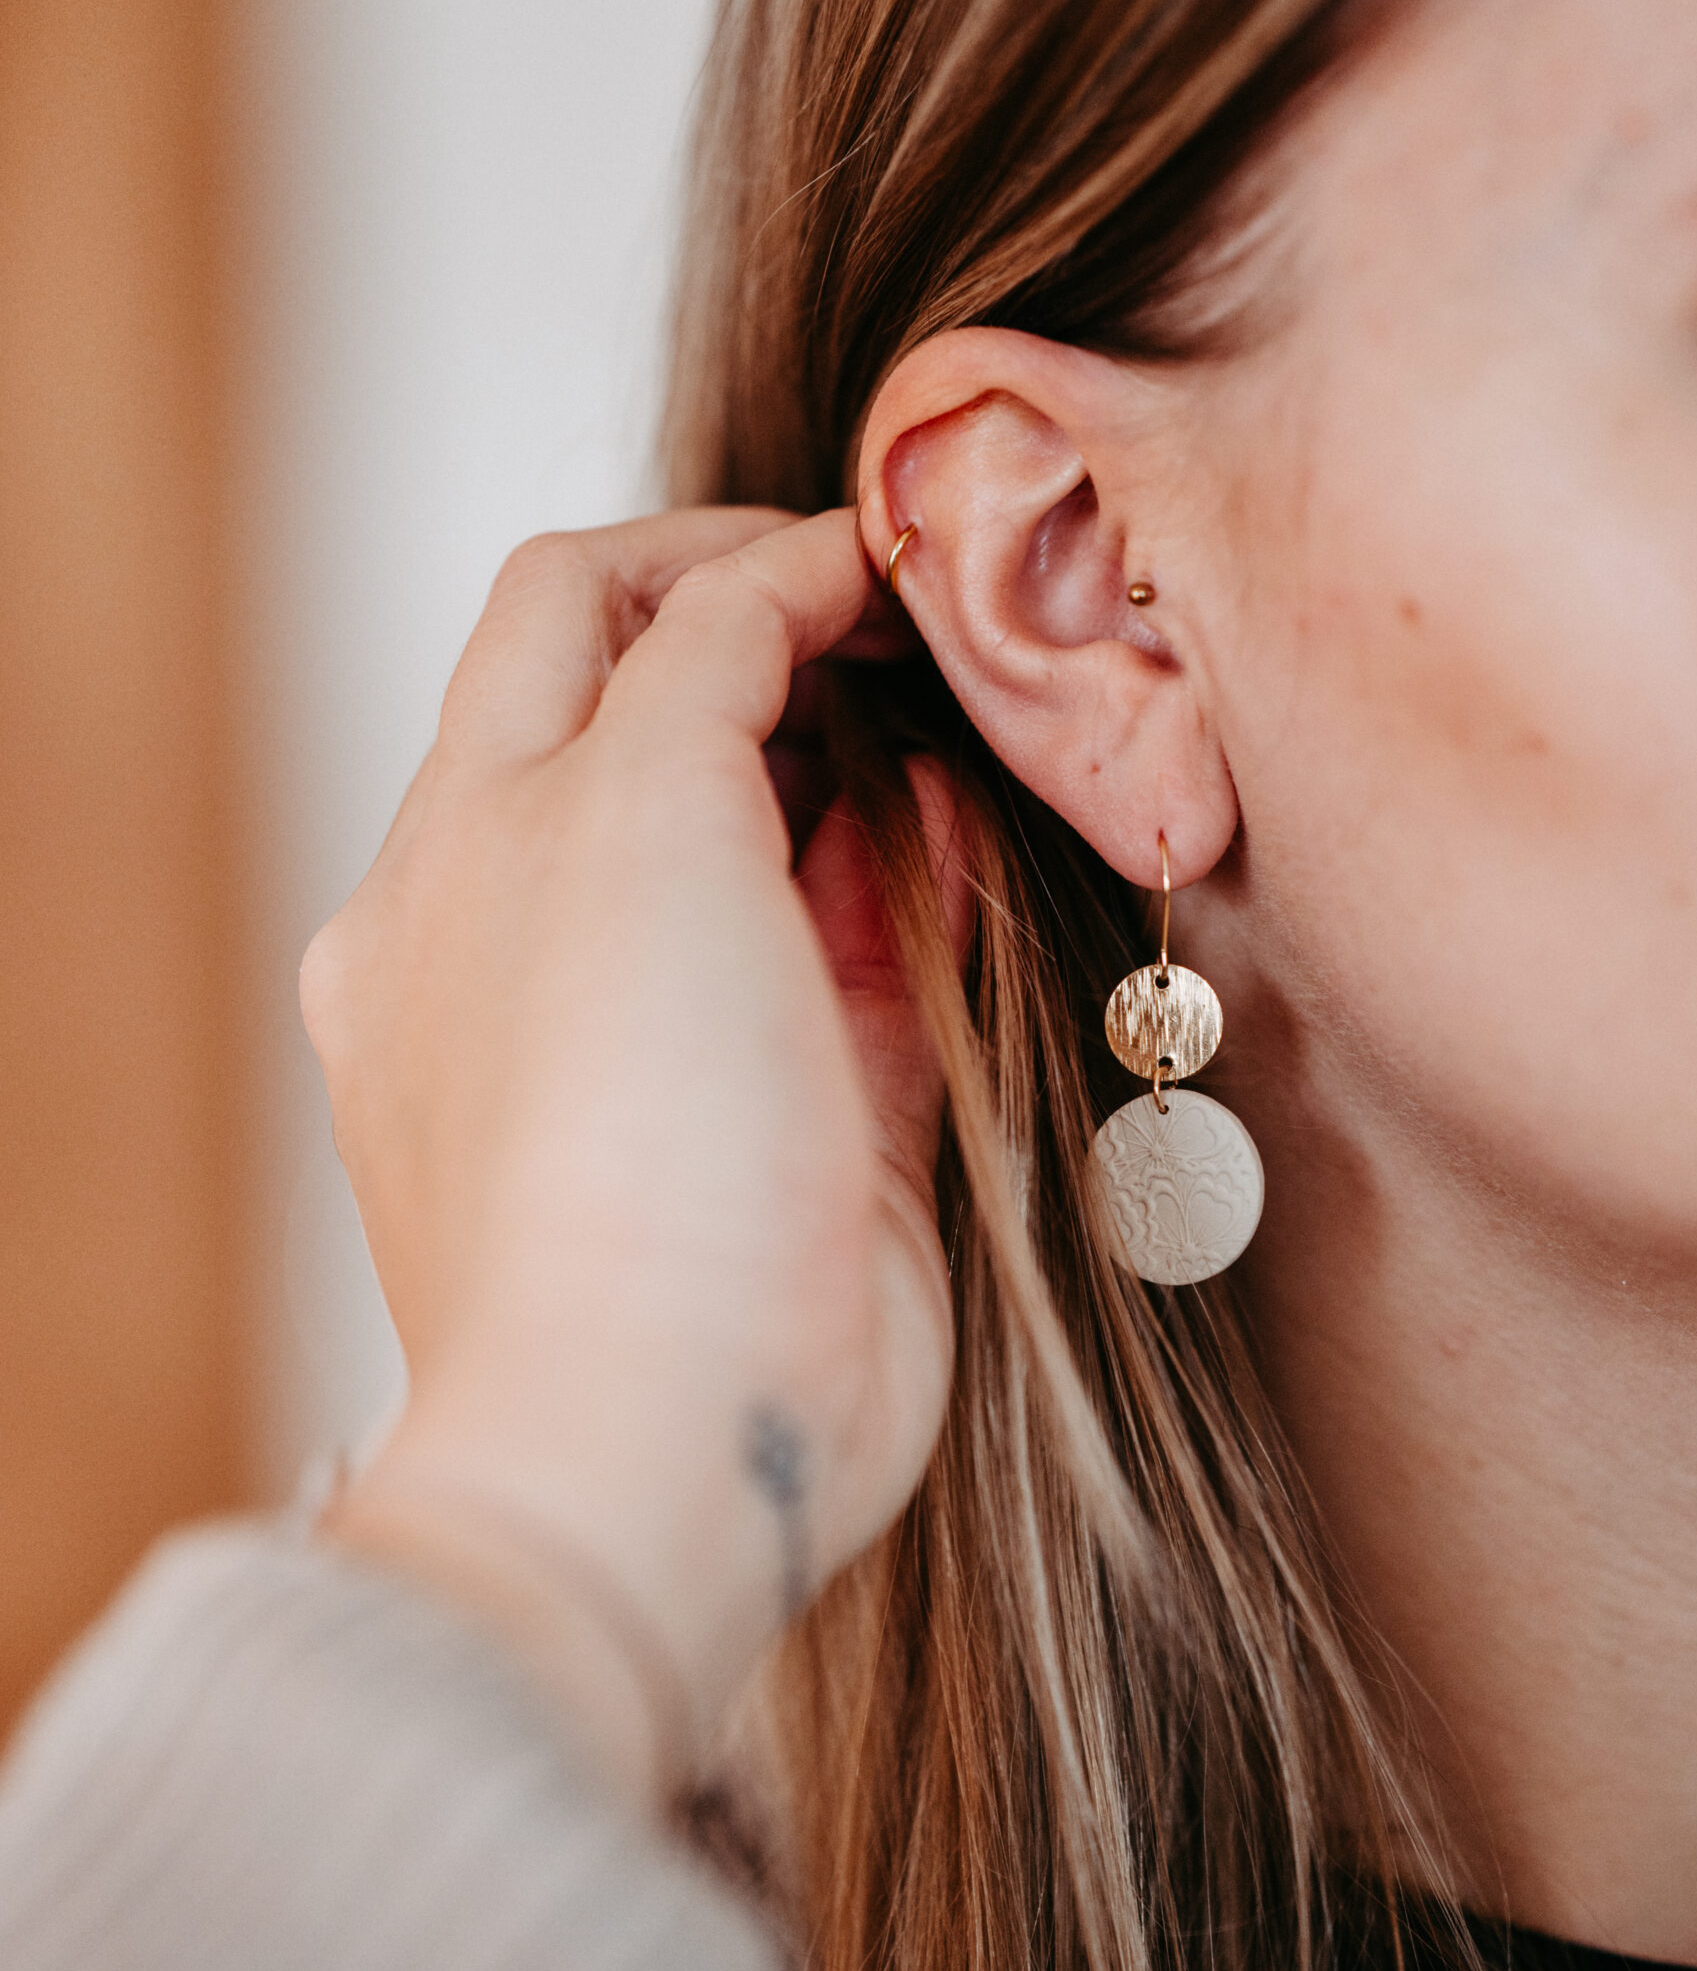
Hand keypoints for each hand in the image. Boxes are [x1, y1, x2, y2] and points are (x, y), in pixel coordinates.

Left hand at [303, 508, 967, 1791]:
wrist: (675, 1420)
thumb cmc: (613, 1138)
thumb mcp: (634, 809)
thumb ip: (707, 654)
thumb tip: (782, 574)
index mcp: (449, 862)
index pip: (566, 627)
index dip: (712, 555)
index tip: (856, 550)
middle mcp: (542, 941)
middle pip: (672, 721)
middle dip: (795, 650)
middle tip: (916, 623)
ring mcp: (675, 1037)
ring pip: (783, 845)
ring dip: (871, 766)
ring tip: (959, 718)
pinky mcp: (801, 1127)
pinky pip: (869, 968)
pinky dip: (922, 890)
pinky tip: (974, 842)